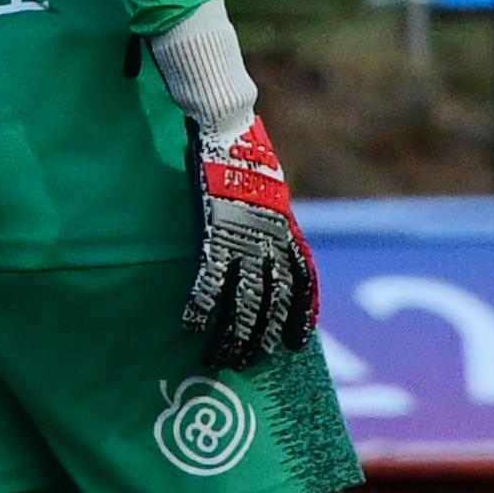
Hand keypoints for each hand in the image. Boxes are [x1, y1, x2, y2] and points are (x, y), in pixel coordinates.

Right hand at [181, 115, 317, 371]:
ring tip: (216, 358)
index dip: (302, 315)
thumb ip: (271, 221)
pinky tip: (189, 325)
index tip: (296, 344)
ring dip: (230, 336)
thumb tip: (266, 241)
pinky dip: (201, 306)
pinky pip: (211, 281)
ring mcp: (246, 243)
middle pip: (274, 304)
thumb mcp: (271, 193)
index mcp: (288, 232)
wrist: (230, 130)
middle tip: (245, 361)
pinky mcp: (217, 236)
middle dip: (260, 338)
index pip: (304, 282)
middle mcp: (273, 244)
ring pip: (245, 304)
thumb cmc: (246, 157)